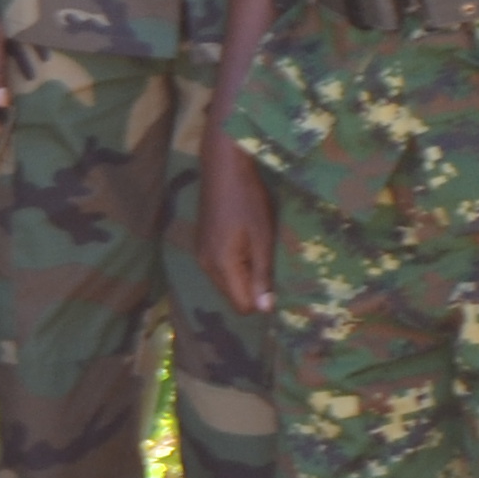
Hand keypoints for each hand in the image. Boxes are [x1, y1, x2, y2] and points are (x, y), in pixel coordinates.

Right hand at [200, 140, 275, 313]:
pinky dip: (236, 263)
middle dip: (253, 287)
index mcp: (221, 266)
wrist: (223, 168)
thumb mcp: (262, 238)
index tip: (277, 280)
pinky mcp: (202, 244)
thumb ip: (262, 274)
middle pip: (233, 296)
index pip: (242, 305)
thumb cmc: (247, 200)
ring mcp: (201, 254)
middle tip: (270, 260)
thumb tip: (266, 309)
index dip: (262, 299)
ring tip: (259, 249)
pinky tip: (245, 240)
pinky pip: (221, 268)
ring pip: (227, 282)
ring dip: (245, 274)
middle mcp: (206, 265)